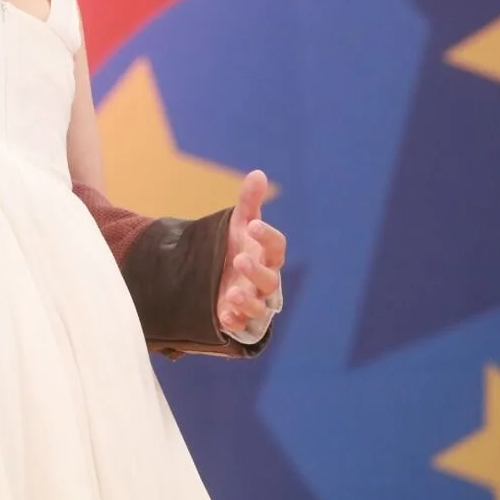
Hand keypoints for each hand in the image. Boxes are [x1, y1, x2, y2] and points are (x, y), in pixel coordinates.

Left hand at [217, 169, 286, 335]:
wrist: (223, 278)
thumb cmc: (239, 248)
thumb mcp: (239, 224)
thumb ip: (249, 202)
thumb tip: (258, 174)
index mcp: (267, 254)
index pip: (276, 246)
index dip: (268, 236)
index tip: (253, 225)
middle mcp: (265, 280)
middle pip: (270, 279)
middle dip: (256, 271)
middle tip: (238, 259)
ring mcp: (254, 301)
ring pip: (258, 306)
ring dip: (247, 302)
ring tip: (231, 294)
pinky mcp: (240, 319)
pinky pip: (241, 325)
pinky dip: (234, 322)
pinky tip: (224, 317)